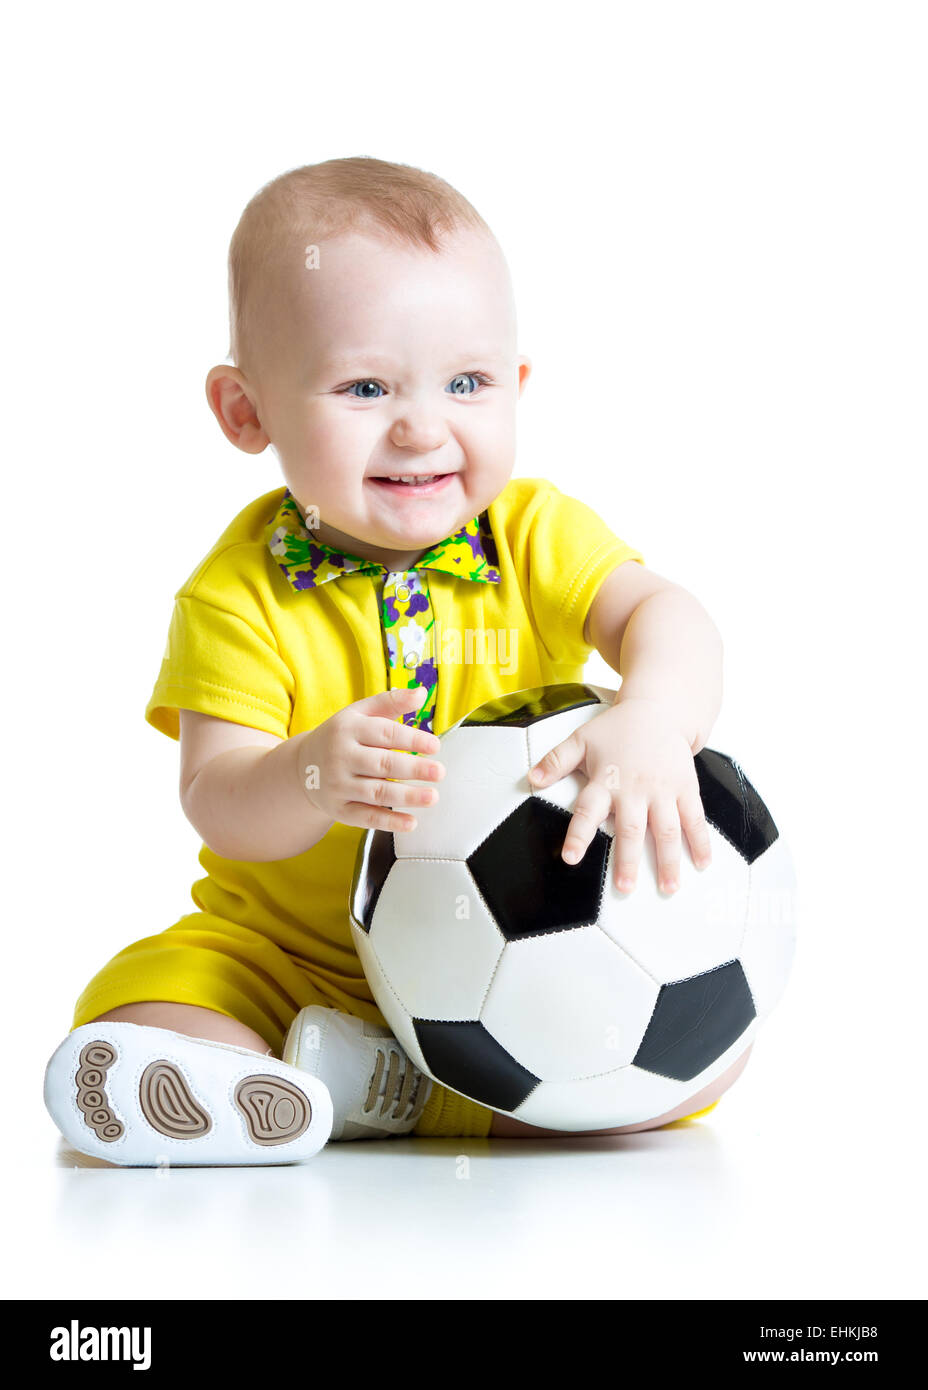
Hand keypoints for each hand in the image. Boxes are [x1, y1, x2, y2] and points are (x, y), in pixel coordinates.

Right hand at [299, 686, 444, 832]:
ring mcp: (338, 785)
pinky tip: (411, 823)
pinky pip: (366, 817)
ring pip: (376, 792)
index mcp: (348, 729)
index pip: (384, 733)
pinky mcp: (339, 809)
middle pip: (382, 764)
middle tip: (440, 772)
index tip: (435, 746)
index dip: (412, 739)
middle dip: (414, 769)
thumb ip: (392, 702)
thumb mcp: (361, 714)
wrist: (303, 767)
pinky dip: (389, 822)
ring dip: (407, 796)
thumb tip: (422, 693)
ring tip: (432, 796)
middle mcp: (340, 757)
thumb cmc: (342, 736)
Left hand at [526, 697, 711, 893]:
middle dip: (627, 860)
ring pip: (666, 829)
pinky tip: (702, 864)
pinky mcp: (685, 787)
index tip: (571, 858)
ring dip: (668, 860)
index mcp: (606, 780)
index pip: (587, 811)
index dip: (579, 835)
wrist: (659, 709)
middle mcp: (635, 788)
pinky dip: (700, 841)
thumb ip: (556, 761)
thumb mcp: (581, 739)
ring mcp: (663, 789)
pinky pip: (695, 818)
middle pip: (631, 829)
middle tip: (625, 887)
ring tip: (668, 888)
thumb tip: (531, 778)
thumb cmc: (617, 728)